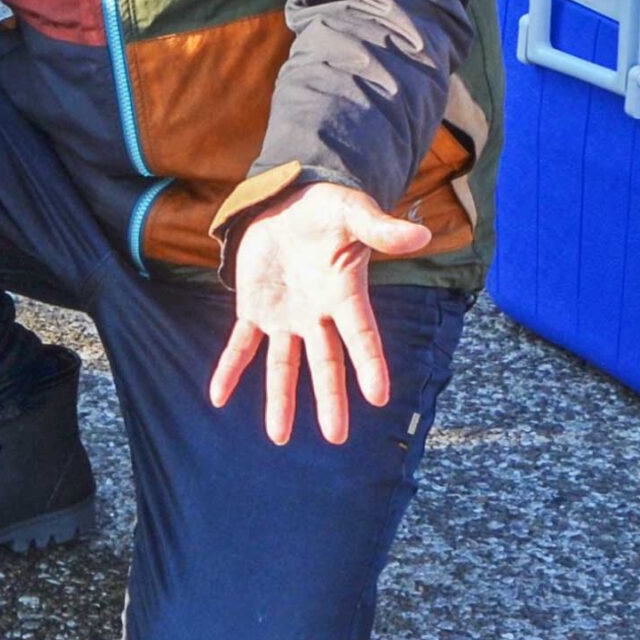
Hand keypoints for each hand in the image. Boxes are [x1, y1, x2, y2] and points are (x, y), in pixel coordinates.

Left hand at [210, 182, 431, 445]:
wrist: (289, 203)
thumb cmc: (328, 209)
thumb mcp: (353, 213)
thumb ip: (382, 229)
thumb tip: (421, 235)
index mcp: (345, 294)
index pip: (361, 335)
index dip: (370, 364)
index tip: (379, 396)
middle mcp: (317, 314)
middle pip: (325, 362)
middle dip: (329, 398)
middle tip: (336, 436)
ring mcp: (285, 316)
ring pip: (282, 364)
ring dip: (280, 399)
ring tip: (278, 436)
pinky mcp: (254, 310)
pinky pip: (240, 344)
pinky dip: (229, 369)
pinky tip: (217, 397)